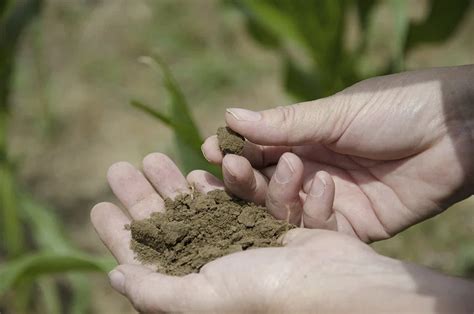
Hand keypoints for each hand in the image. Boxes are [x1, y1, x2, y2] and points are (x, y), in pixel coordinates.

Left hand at [91, 153, 473, 312]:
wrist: (346, 285)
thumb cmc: (274, 294)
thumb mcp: (207, 298)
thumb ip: (159, 294)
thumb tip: (115, 276)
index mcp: (198, 286)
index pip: (147, 258)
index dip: (120, 232)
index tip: (98, 204)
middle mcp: (217, 266)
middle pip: (171, 225)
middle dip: (146, 195)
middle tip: (122, 165)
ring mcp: (244, 244)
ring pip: (199, 205)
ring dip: (178, 180)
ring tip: (155, 154)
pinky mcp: (270, 225)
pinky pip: (240, 198)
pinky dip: (226, 180)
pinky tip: (208, 162)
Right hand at [202, 65, 473, 241]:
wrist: (457, 130)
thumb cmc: (397, 108)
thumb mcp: (336, 112)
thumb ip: (284, 123)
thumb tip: (231, 115)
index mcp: (306, 140)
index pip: (259, 150)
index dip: (234, 150)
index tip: (209, 149)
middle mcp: (313, 171)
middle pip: (265, 183)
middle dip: (240, 178)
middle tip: (220, 170)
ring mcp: (331, 199)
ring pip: (286, 208)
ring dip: (267, 195)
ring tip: (253, 178)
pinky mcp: (354, 224)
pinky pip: (320, 230)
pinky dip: (311, 214)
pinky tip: (314, 188)